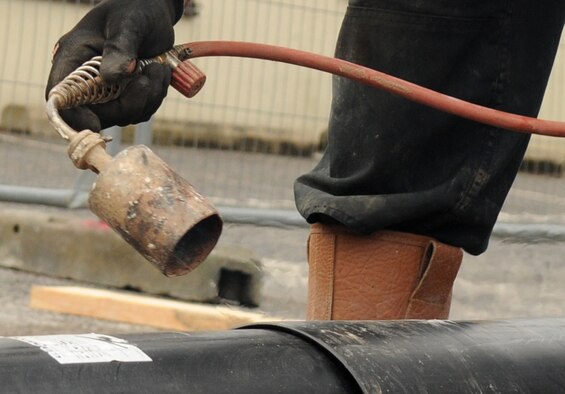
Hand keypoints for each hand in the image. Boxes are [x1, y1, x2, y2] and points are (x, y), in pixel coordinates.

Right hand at [46, 0, 184, 131]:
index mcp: (74, 59)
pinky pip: (141, 111)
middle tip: (148, 78)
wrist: (153, 12)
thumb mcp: (127, 24)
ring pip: (125, 115)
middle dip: (128, 104)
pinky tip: (159, 73)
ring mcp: (108, 91)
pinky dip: (155, 97)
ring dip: (148, 97)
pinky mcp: (128, 96)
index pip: (62, 97)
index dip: (74, 116)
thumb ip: (119, 48)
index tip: (95, 123)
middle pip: (97, 115)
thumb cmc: (135, 10)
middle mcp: (88, 80)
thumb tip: (113, 77)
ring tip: (157, 67)